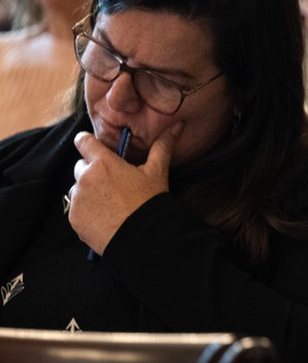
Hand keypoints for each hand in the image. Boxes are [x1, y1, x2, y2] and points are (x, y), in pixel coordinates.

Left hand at [68, 124, 181, 254]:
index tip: (93, 147)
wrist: (142, 237)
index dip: (87, 141)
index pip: (83, 141)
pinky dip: (87, 211)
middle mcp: (85, 177)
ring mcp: (78, 198)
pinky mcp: (74, 217)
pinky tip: (105, 216)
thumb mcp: (157, 172)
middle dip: (93, 171)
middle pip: (81, 166)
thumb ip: (163, 146)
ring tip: (110, 203)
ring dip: (89, 191)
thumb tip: (178, 125)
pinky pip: (77, 208)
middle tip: (113, 183)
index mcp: (104, 162)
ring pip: (78, 188)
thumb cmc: (150, 202)